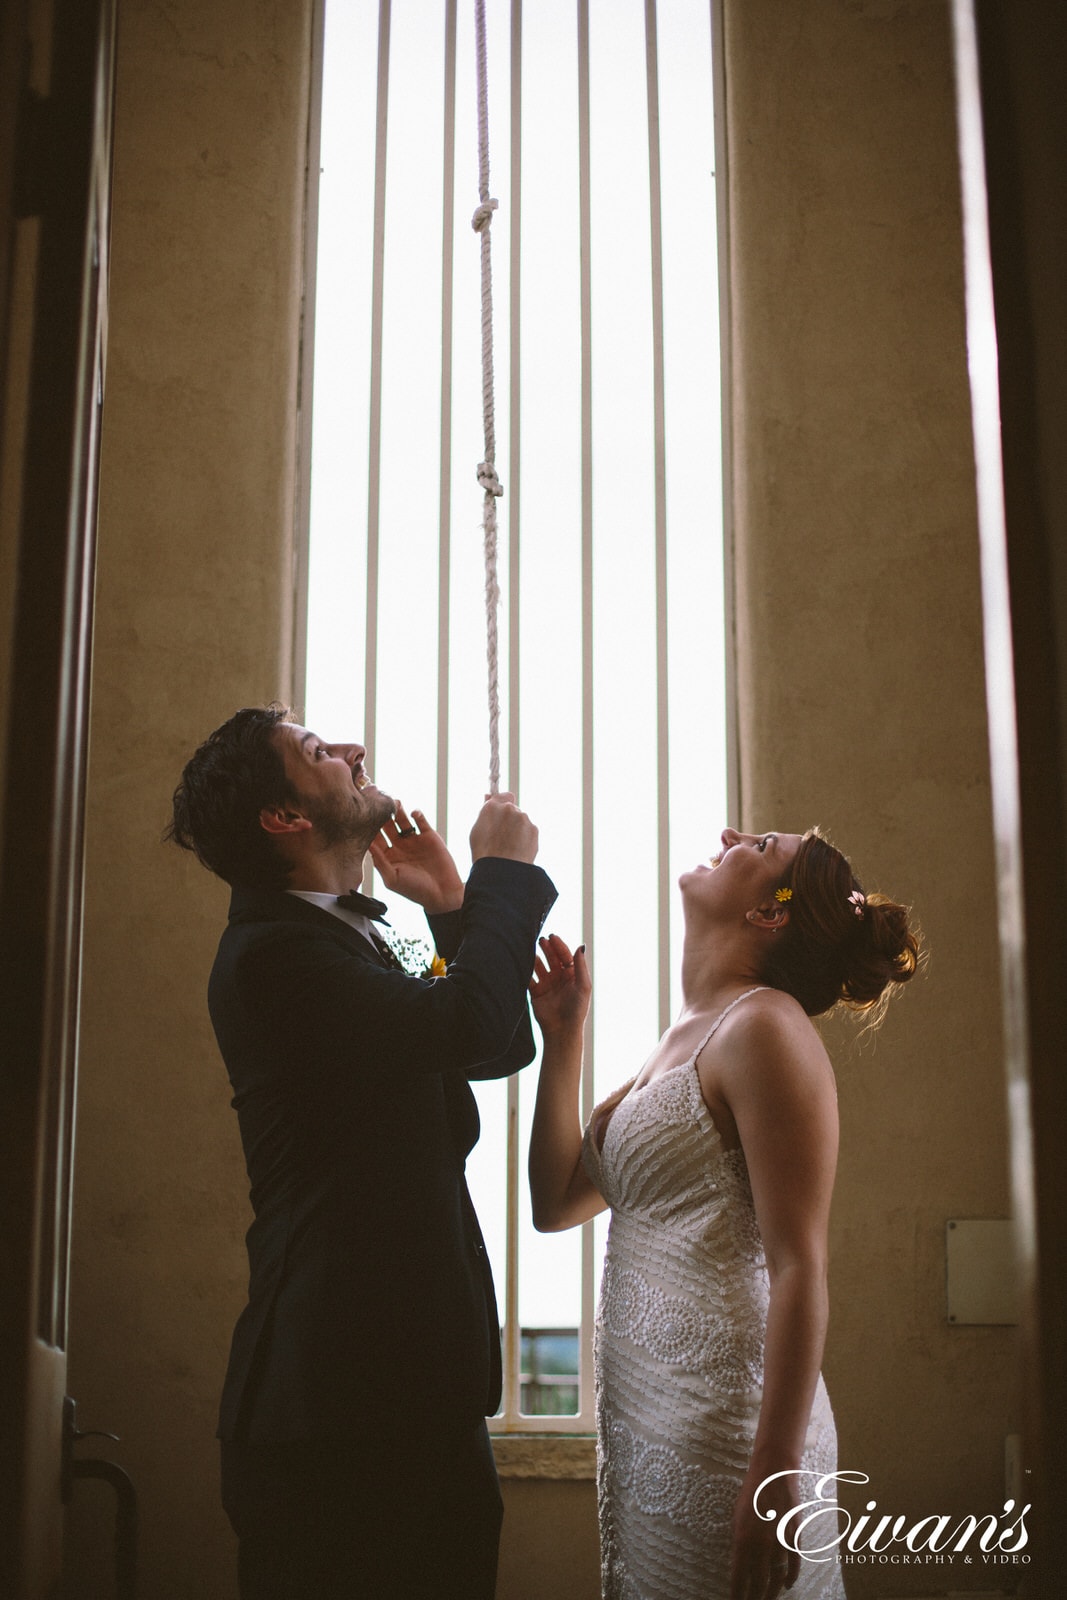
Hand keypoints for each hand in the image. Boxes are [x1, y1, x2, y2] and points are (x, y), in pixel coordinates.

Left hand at [368, 803, 463, 913]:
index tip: (363, 816)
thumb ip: (380, 861)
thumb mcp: (392, 878)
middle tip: (378, 803)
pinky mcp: (429, 836)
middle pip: (387, 826)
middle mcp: (399, 846)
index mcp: (388, 856)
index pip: (375, 838)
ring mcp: (414, 840)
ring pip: (402, 821)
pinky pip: (421, 821)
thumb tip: (367, 844)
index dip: (370, 828)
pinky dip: (417, 814)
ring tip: (395, 802)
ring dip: (398, 811)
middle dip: (383, 815)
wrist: (442, 893)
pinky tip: (413, 813)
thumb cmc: (414, 889)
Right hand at [469, 791, 538, 862]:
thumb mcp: (477, 830)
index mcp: (492, 807)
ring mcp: (523, 818)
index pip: (503, 795)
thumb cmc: (485, 853)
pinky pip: (529, 831)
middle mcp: (509, 808)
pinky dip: (525, 838)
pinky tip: (518, 849)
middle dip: (510, 819)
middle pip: (513, 809)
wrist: (502, 870)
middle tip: (503, 837)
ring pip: (522, 820)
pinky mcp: (534, 829)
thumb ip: (485, 812)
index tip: (502, 813)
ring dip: (518, 829)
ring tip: (509, 846)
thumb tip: (488, 796)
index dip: (503, 804)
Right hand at [530, 935, 590, 1039]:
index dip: (559, 945)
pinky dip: (525, 971)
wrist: (562, 1030)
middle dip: (547, 948)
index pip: (565, 955)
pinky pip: (529, 979)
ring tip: (530, 949)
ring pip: (539, 966)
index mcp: (572, 975)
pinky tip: (522, 963)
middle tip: (541, 940)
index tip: (552, 936)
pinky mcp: (536, 992)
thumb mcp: (583, 986)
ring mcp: (547, 984)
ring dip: (535, 957)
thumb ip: (580, 965)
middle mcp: (559, 977)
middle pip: (552, 957)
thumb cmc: (576, 1010)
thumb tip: (580, 945)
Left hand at [730, 1467, 800, 1599]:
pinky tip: (786, 1585)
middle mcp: (761, 1544)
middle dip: (754, 1598)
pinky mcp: (794, 1537)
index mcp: (742, 1539)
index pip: (738, 1578)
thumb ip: (739, 1542)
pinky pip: (793, 1564)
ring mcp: (779, 1542)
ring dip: (771, 1592)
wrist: (774, 1472)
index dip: (737, 1594)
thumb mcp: (737, 1517)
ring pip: (776, 1577)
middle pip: (758, 1583)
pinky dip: (790, 1578)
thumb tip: (741, 1565)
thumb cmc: (751, 1493)